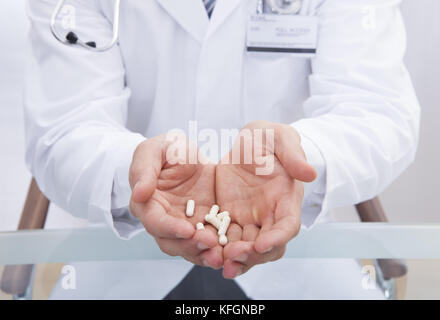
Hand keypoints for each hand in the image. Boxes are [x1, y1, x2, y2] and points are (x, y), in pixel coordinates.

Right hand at [129, 133, 222, 268]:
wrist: (190, 154)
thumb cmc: (167, 148)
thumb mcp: (155, 149)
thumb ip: (144, 169)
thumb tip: (139, 193)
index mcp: (147, 203)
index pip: (154, 221)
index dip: (169, 228)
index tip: (187, 230)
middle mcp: (164, 220)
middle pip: (171, 242)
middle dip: (189, 246)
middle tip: (209, 242)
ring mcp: (184, 225)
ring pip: (189, 248)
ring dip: (203, 253)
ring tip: (220, 255)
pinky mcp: (203, 226)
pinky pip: (208, 242)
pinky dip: (217, 250)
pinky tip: (229, 251)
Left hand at [216, 121, 316, 277]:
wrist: (246, 143)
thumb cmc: (267, 138)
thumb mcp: (279, 137)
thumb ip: (293, 153)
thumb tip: (310, 173)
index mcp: (286, 199)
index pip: (288, 225)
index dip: (277, 238)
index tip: (261, 244)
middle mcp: (270, 215)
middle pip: (268, 246)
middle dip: (253, 255)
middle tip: (233, 256)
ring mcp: (251, 220)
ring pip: (247, 249)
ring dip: (236, 259)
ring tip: (219, 263)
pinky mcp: (231, 219)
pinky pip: (226, 239)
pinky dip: (219, 249)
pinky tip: (206, 253)